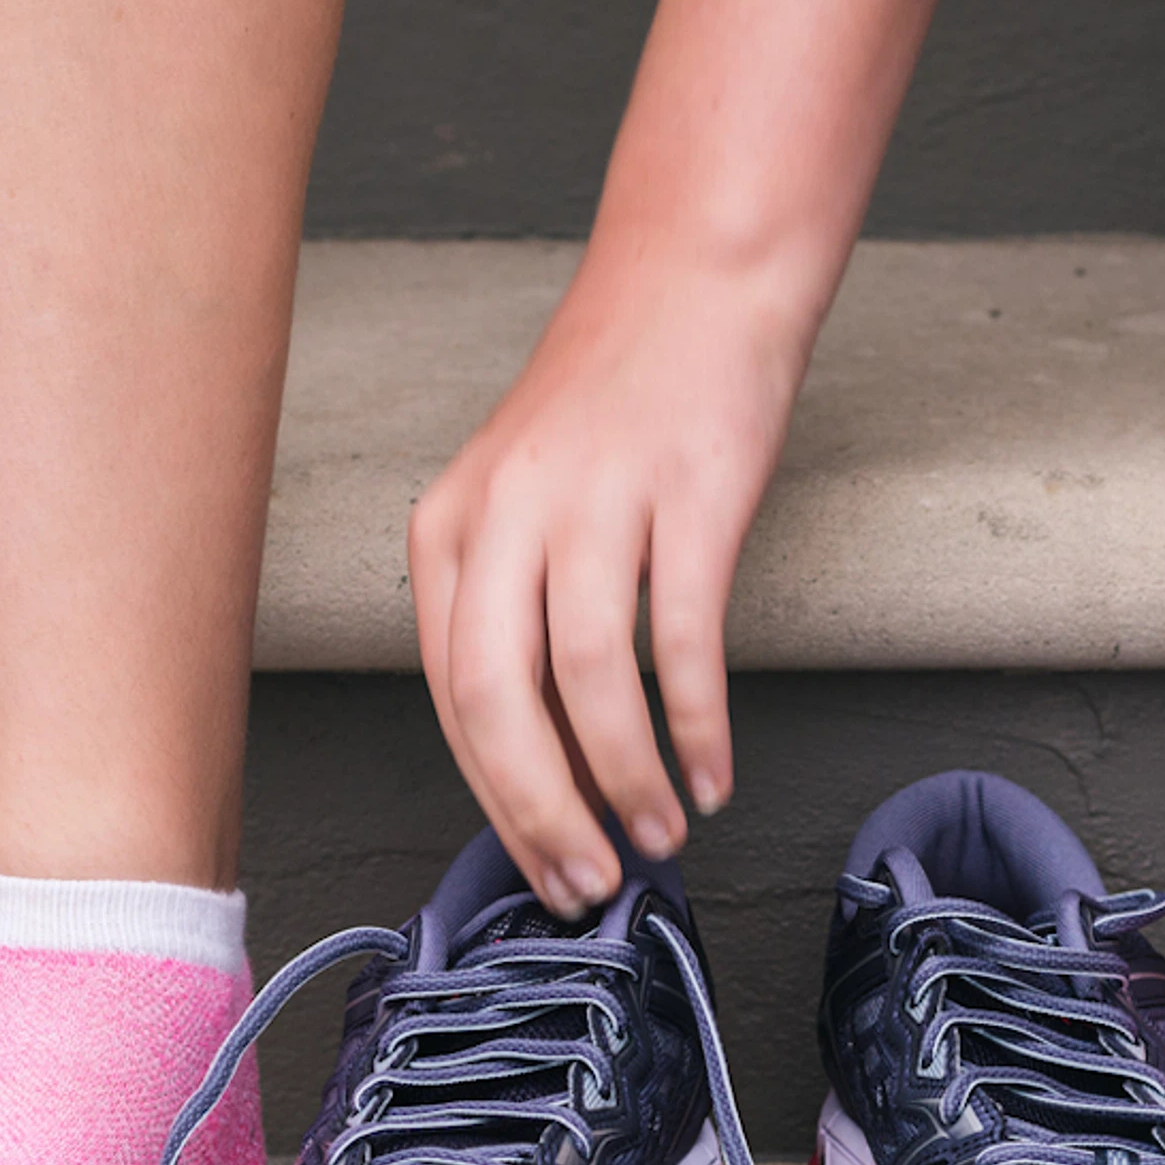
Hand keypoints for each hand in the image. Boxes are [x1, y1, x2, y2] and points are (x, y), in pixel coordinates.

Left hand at [410, 247, 821, 911]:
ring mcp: (597, 498)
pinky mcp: (687, 493)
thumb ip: (512, 613)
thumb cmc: (612, 407)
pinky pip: (684, 638)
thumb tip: (541, 763)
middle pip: (503, 703)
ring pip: (591, 680)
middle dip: (546, 815)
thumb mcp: (521, 502)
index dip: (498, 803)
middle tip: (590, 881)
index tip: (543, 867)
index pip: (453, 700)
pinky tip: (715, 772)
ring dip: (628, 781)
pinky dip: (698, 724)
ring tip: (663, 837)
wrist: (694, 283)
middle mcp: (507, 513)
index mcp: (449, 527)